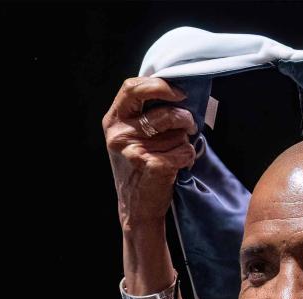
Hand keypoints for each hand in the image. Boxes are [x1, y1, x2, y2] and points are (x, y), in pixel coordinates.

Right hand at [103, 76, 198, 234]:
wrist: (136, 208)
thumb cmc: (138, 169)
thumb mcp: (129, 137)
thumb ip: (142, 114)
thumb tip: (176, 94)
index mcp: (113, 121)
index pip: (132, 88)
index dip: (159, 86)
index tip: (178, 93)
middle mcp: (120, 134)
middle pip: (163, 112)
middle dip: (183, 117)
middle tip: (189, 125)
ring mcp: (135, 151)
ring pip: (177, 133)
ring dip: (184, 141)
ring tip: (176, 151)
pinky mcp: (153, 166)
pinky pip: (184, 151)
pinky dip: (188, 158)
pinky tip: (178, 166)